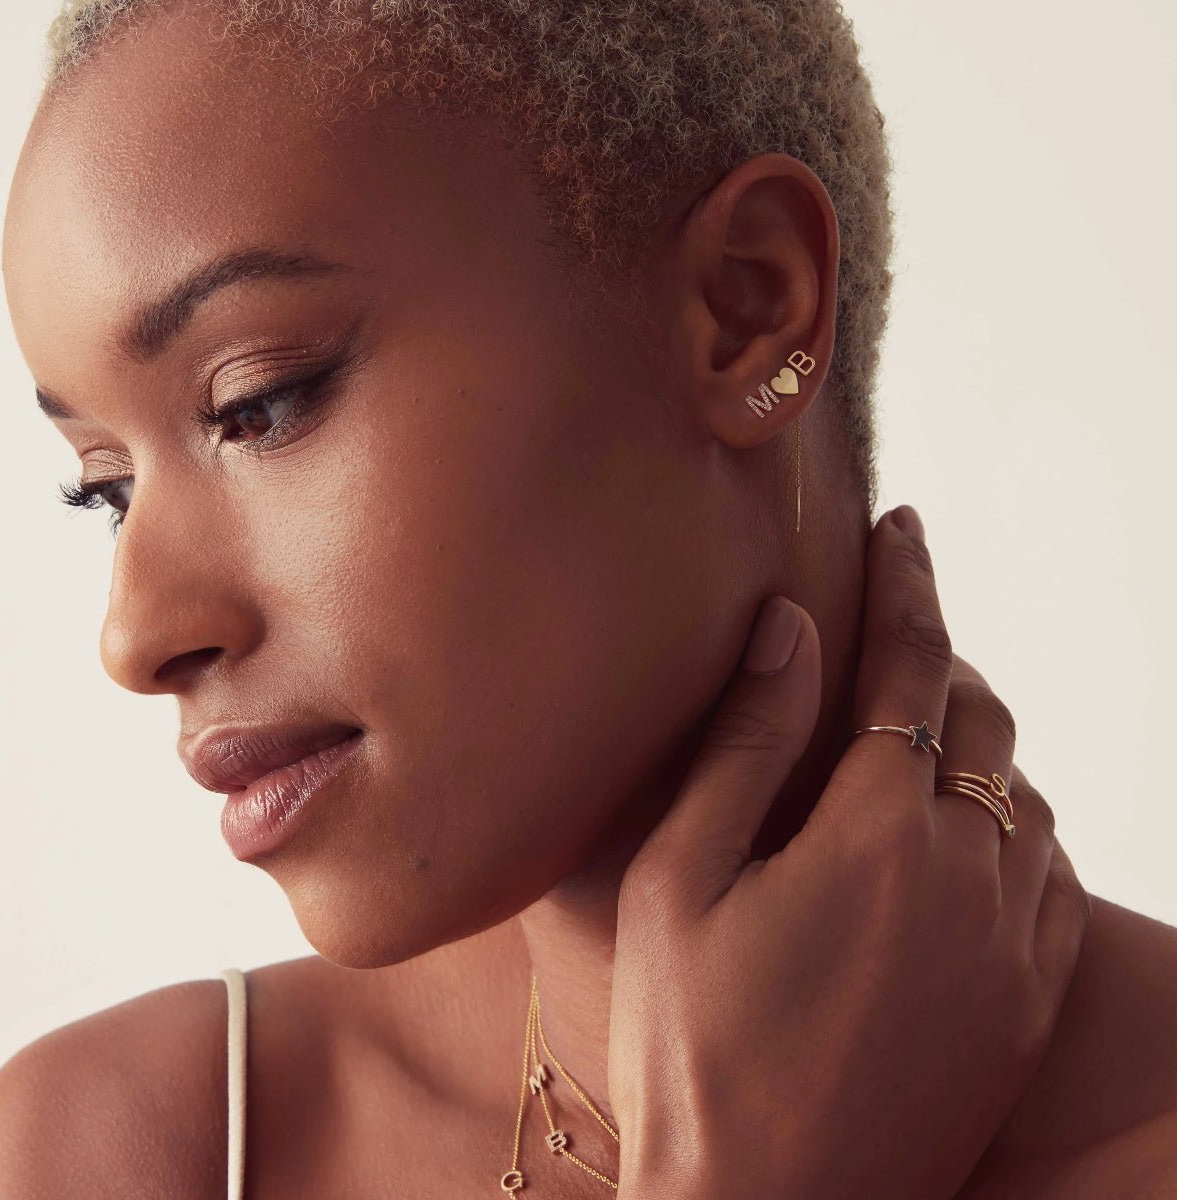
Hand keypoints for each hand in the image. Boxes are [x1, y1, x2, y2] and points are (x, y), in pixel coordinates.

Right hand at [607, 506, 1090, 1199]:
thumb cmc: (691, 1047)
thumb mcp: (678, 880)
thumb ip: (745, 744)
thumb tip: (789, 628)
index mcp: (879, 835)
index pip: (910, 665)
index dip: (906, 583)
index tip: (903, 526)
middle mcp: (969, 879)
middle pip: (978, 717)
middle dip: (938, 656)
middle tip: (891, 634)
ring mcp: (1011, 949)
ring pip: (1022, 791)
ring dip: (975, 740)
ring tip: (917, 730)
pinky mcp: (1026, 1010)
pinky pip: (1049, 874)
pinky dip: (1012, 821)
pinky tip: (967, 832)